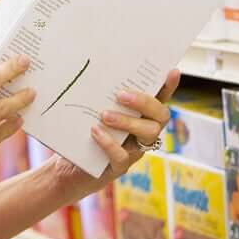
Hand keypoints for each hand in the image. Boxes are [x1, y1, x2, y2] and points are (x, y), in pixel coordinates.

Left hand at [49, 69, 180, 199]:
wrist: (65, 168)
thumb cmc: (78, 133)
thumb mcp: (86, 111)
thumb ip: (94, 96)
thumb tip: (89, 71)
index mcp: (138, 116)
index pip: (158, 98)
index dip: (168, 86)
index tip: (173, 71)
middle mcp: (141, 133)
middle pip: (160, 116)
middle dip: (144, 102)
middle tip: (121, 95)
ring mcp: (133, 151)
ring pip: (148, 135)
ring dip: (128, 122)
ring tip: (105, 115)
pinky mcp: (118, 167)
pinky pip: (122, 156)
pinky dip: (109, 143)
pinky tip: (95, 132)